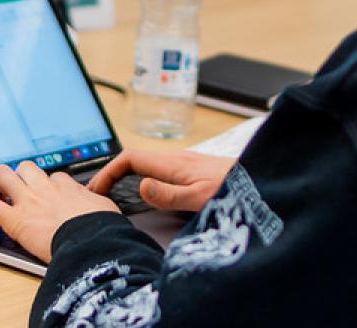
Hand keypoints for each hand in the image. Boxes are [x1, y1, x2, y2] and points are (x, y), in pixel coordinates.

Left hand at [0, 161, 118, 262]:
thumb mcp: (106, 208)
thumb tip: (101, 207)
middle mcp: (46, 189)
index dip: (47, 186)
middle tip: (14, 192)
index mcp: (68, 188)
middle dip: (18, 177)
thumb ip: (97, 204)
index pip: (54, 178)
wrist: (93, 243)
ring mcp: (28, 201)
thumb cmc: (102, 229)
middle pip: (26, 167)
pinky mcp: (14, 219)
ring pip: (2, 175)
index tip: (46, 197)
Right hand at [87, 150, 233, 212]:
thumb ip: (169, 194)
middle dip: (111, 174)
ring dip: (125, 176)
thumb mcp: (199, 197)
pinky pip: (157, 170)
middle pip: (134, 160)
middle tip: (96, 194)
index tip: (95, 189)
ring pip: (145, 164)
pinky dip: (140, 178)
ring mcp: (184, 163)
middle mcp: (176, 159)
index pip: (130, 158)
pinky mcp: (192, 170)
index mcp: (173, 163)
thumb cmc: (233, 189)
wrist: (261, 180)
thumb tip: (139, 186)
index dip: (108, 171)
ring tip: (112, 195)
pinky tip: (142, 194)